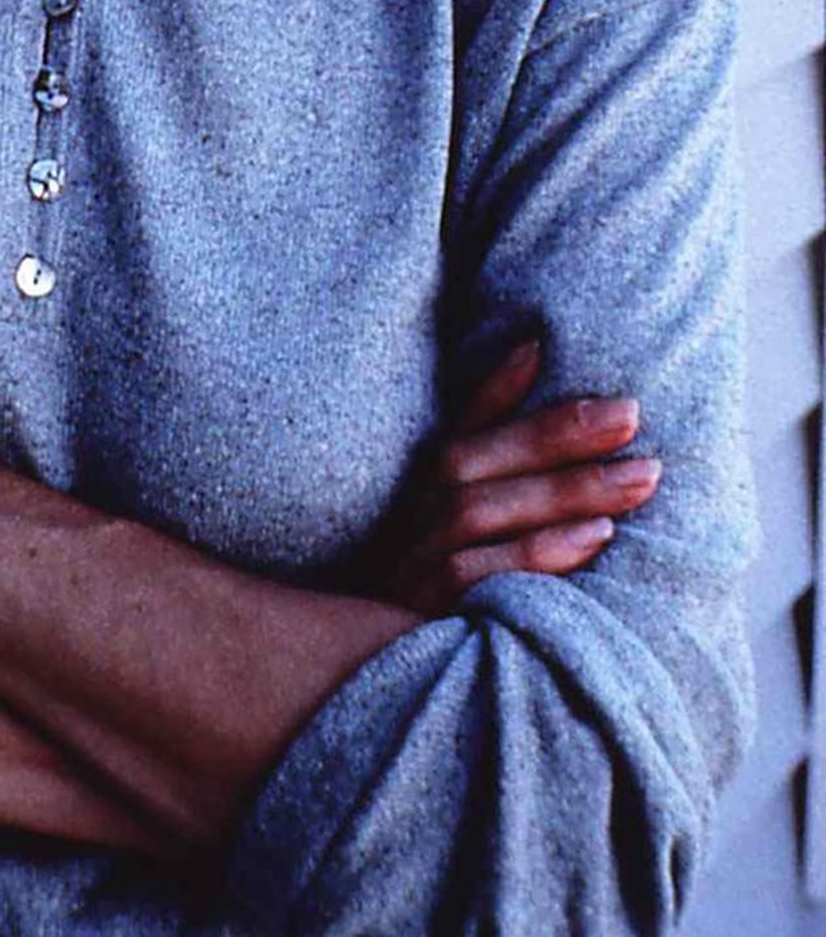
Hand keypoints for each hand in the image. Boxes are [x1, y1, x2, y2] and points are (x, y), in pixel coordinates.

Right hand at [355, 340, 660, 616]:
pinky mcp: (429, 616)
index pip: (465, 424)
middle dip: (556, 436)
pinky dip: (540, 553)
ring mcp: (415, 566)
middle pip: (474, 462)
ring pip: (481, 513)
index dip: (507, 388)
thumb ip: (491, 423)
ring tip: (638, 477)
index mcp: (422, 484)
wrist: (381, 672)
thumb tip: (531, 346)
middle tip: (632, 417)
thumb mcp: (460, 499)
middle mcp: (413, 517)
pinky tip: (597, 538)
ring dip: (563, 491)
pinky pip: (484, 577)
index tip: (563, 356)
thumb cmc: (443, 572)